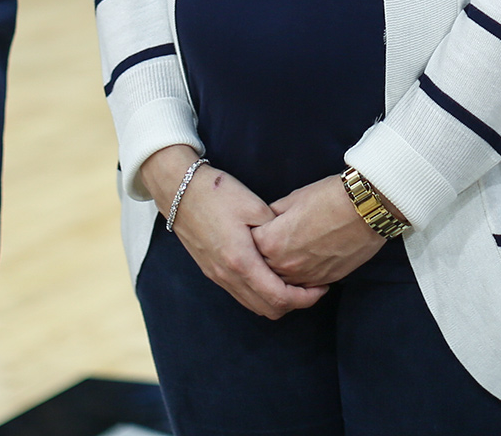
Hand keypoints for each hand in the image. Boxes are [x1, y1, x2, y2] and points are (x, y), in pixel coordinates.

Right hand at [138, 144, 326, 319]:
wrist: (179, 190)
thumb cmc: (217, 193)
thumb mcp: (254, 207)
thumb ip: (276, 232)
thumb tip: (295, 247)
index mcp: (241, 261)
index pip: (279, 297)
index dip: (305, 299)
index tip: (322, 288)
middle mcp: (228, 276)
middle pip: (268, 309)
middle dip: (294, 304)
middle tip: (313, 287)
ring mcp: (217, 277)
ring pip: (253, 305)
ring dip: (276, 300)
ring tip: (295, 282)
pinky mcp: (212, 272)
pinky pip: (241, 294)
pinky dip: (260, 293)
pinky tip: (271, 274)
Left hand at [254, 175, 386, 288]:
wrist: (366, 209)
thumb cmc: (329, 198)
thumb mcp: (293, 199)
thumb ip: (272, 216)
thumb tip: (265, 223)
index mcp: (271, 243)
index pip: (248, 246)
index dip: (251, 236)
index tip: (256, 229)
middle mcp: (285, 265)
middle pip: (261, 268)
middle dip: (262, 256)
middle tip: (269, 243)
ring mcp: (305, 276)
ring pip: (282, 283)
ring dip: (280, 271)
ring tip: (287, 254)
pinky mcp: (324, 281)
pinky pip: (303, 286)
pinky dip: (300, 278)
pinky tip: (304, 263)